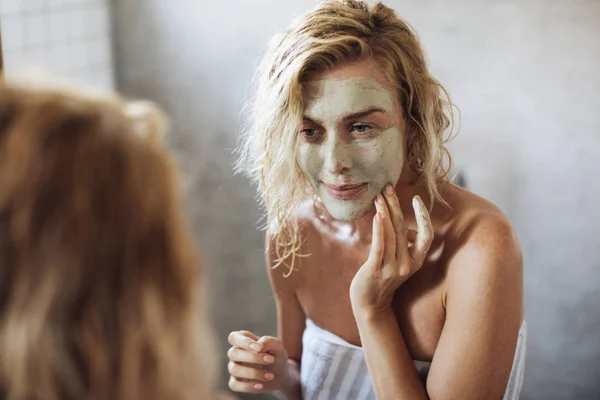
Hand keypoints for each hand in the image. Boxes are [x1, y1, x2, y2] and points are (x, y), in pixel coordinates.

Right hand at [227, 330, 288, 392]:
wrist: (280, 375)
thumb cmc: (276, 356)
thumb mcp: (277, 346)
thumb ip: (268, 341)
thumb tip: (259, 345)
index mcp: (243, 340)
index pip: (234, 337)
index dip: (244, 342)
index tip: (259, 348)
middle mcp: (235, 353)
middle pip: (233, 353)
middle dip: (252, 357)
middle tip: (270, 360)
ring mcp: (234, 368)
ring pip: (234, 369)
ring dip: (254, 373)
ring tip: (271, 376)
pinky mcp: (235, 382)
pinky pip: (234, 385)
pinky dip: (248, 386)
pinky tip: (260, 385)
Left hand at [350, 185, 433, 313]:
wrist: (369, 304)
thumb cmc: (381, 277)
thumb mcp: (398, 261)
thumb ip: (403, 244)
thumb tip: (405, 225)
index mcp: (416, 261)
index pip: (427, 235)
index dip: (423, 216)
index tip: (416, 198)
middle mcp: (407, 265)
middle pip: (403, 229)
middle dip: (395, 206)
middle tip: (388, 188)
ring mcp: (392, 269)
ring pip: (391, 235)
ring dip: (384, 212)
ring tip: (378, 197)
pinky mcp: (376, 270)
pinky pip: (380, 246)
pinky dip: (379, 229)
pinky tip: (377, 215)